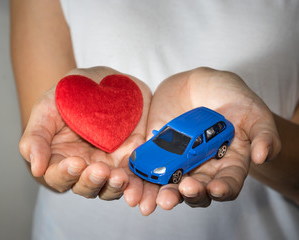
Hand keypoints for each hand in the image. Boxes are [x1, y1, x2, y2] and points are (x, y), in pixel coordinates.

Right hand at [19, 66, 151, 199]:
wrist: (106, 78)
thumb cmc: (71, 92)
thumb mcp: (48, 106)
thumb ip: (36, 136)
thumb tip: (36, 169)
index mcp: (61, 156)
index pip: (58, 176)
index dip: (64, 175)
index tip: (74, 162)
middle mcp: (85, 165)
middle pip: (85, 187)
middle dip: (92, 182)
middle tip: (100, 169)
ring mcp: (109, 163)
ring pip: (110, 188)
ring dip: (114, 187)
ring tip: (119, 176)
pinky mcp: (131, 158)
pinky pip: (135, 178)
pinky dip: (137, 185)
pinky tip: (137, 184)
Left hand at [138, 67, 280, 213]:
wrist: (199, 84)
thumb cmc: (231, 97)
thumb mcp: (252, 111)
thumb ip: (262, 133)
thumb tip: (263, 156)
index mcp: (228, 164)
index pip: (227, 184)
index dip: (221, 190)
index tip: (213, 189)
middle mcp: (202, 168)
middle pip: (194, 191)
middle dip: (182, 196)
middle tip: (171, 197)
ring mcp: (178, 162)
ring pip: (168, 185)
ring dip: (157, 195)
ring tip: (147, 199)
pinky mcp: (158, 152)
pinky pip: (148, 168)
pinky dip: (139, 177)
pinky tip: (130, 181)